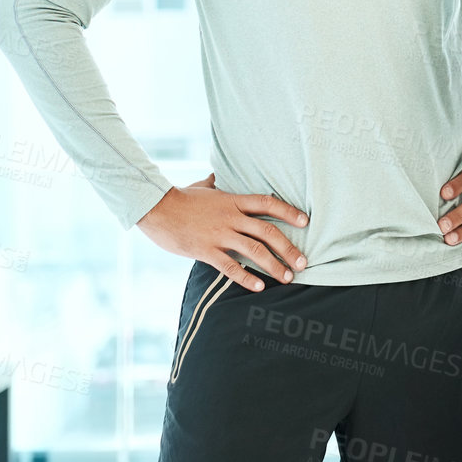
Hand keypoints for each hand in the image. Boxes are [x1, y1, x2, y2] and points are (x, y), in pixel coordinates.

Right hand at [136, 173, 309, 291]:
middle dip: (289, 249)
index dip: (289, 212)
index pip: (267, 204)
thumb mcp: (201, 186)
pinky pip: (230, 267)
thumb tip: (215, 175)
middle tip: (303, 263)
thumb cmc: (180, 198)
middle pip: (268, 232)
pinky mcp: (206, 251)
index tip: (305, 222)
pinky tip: (258, 287)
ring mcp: (219, 234)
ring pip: (254, 251)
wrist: (156, 209)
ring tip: (287, 278)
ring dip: (274, 266)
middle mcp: (231, 217)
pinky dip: (246, 277)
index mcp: (233, 201)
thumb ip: (214, 183)